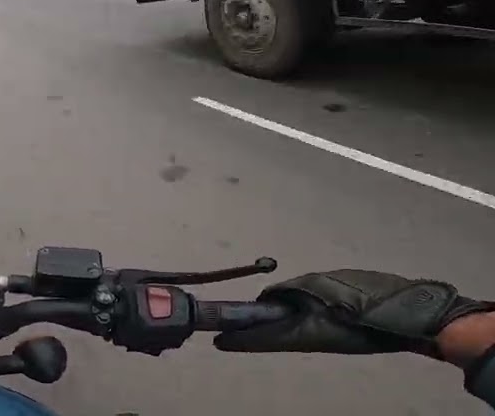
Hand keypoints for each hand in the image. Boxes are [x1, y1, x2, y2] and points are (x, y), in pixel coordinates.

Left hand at [214, 270, 491, 356]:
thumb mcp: (324, 287)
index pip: (261, 337)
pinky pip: (305, 321)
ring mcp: (325, 332)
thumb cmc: (369, 299)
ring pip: (287, 328)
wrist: (412, 312)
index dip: (237, 338)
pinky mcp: (337, 325)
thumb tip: (270, 296)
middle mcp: (310, 336)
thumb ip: (293, 290)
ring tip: (248, 319)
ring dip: (268, 324)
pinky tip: (285, 308)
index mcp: (304, 332)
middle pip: (271, 335)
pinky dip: (289, 315)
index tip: (216, 341)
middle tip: (226, 330)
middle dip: (249, 332)